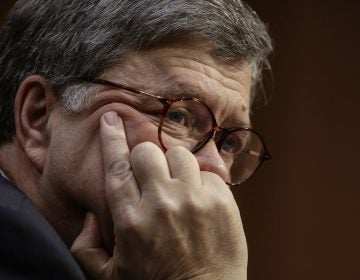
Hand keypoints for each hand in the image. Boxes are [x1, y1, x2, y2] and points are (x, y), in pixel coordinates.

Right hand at [71, 111, 247, 278]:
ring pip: (180, 154)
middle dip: (146, 156)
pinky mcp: (221, 200)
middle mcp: (161, 203)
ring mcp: (194, 199)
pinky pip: (208, 171)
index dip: (112, 138)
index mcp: (131, 219)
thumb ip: (87, 248)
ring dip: (176, 165)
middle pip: (148, 152)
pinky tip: (200, 198)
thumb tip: (90, 217)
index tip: (111, 118)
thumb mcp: (110, 276)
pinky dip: (202, 180)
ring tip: (179, 185)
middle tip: (152, 171)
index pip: (117, 166)